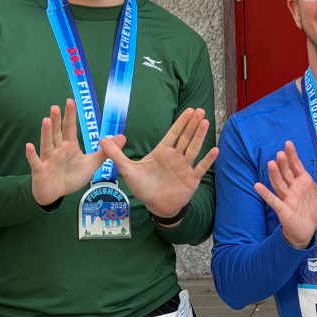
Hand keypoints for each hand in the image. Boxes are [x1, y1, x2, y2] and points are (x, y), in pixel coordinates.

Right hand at [26, 99, 122, 206]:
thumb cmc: (71, 177)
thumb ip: (105, 151)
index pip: (69, 128)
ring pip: (47, 144)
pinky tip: (29, 146)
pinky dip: (31, 155)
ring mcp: (48, 159)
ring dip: (46, 133)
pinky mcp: (40, 170)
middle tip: (56, 107)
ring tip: (46, 120)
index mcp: (69, 146)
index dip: (70, 115)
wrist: (56, 194)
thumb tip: (122, 137)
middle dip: (56, 121)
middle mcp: (57, 150)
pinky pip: (35, 162)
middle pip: (57, 133)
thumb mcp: (91, 164)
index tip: (69, 101)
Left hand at [99, 108, 217, 219]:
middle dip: (192, 124)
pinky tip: (215, 150)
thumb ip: (116, 154)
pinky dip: (208, 160)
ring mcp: (185, 167)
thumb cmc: (144, 187)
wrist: (155, 205)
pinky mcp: (191, 179)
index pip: (174, 133)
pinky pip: (200, 168)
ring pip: (193, 149)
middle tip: (200, 111)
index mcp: (163, 152)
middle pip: (186, 137)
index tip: (189, 111)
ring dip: (200, 136)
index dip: (181, 122)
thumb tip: (101, 139)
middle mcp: (176, 157)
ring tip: (206, 123)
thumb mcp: (128, 169)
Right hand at [254, 141, 316, 248]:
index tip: (288, 143)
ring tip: (271, 164)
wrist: (309, 229)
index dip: (292, 155)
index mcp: (303, 181)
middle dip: (283, 163)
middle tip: (281, 153)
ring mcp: (286, 197)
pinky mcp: (283, 209)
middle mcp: (293, 187)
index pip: (296, 165)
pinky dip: (265, 194)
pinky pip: (273, 201)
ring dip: (274, 175)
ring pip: (279, 184)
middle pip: (287, 173)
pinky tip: (257, 186)